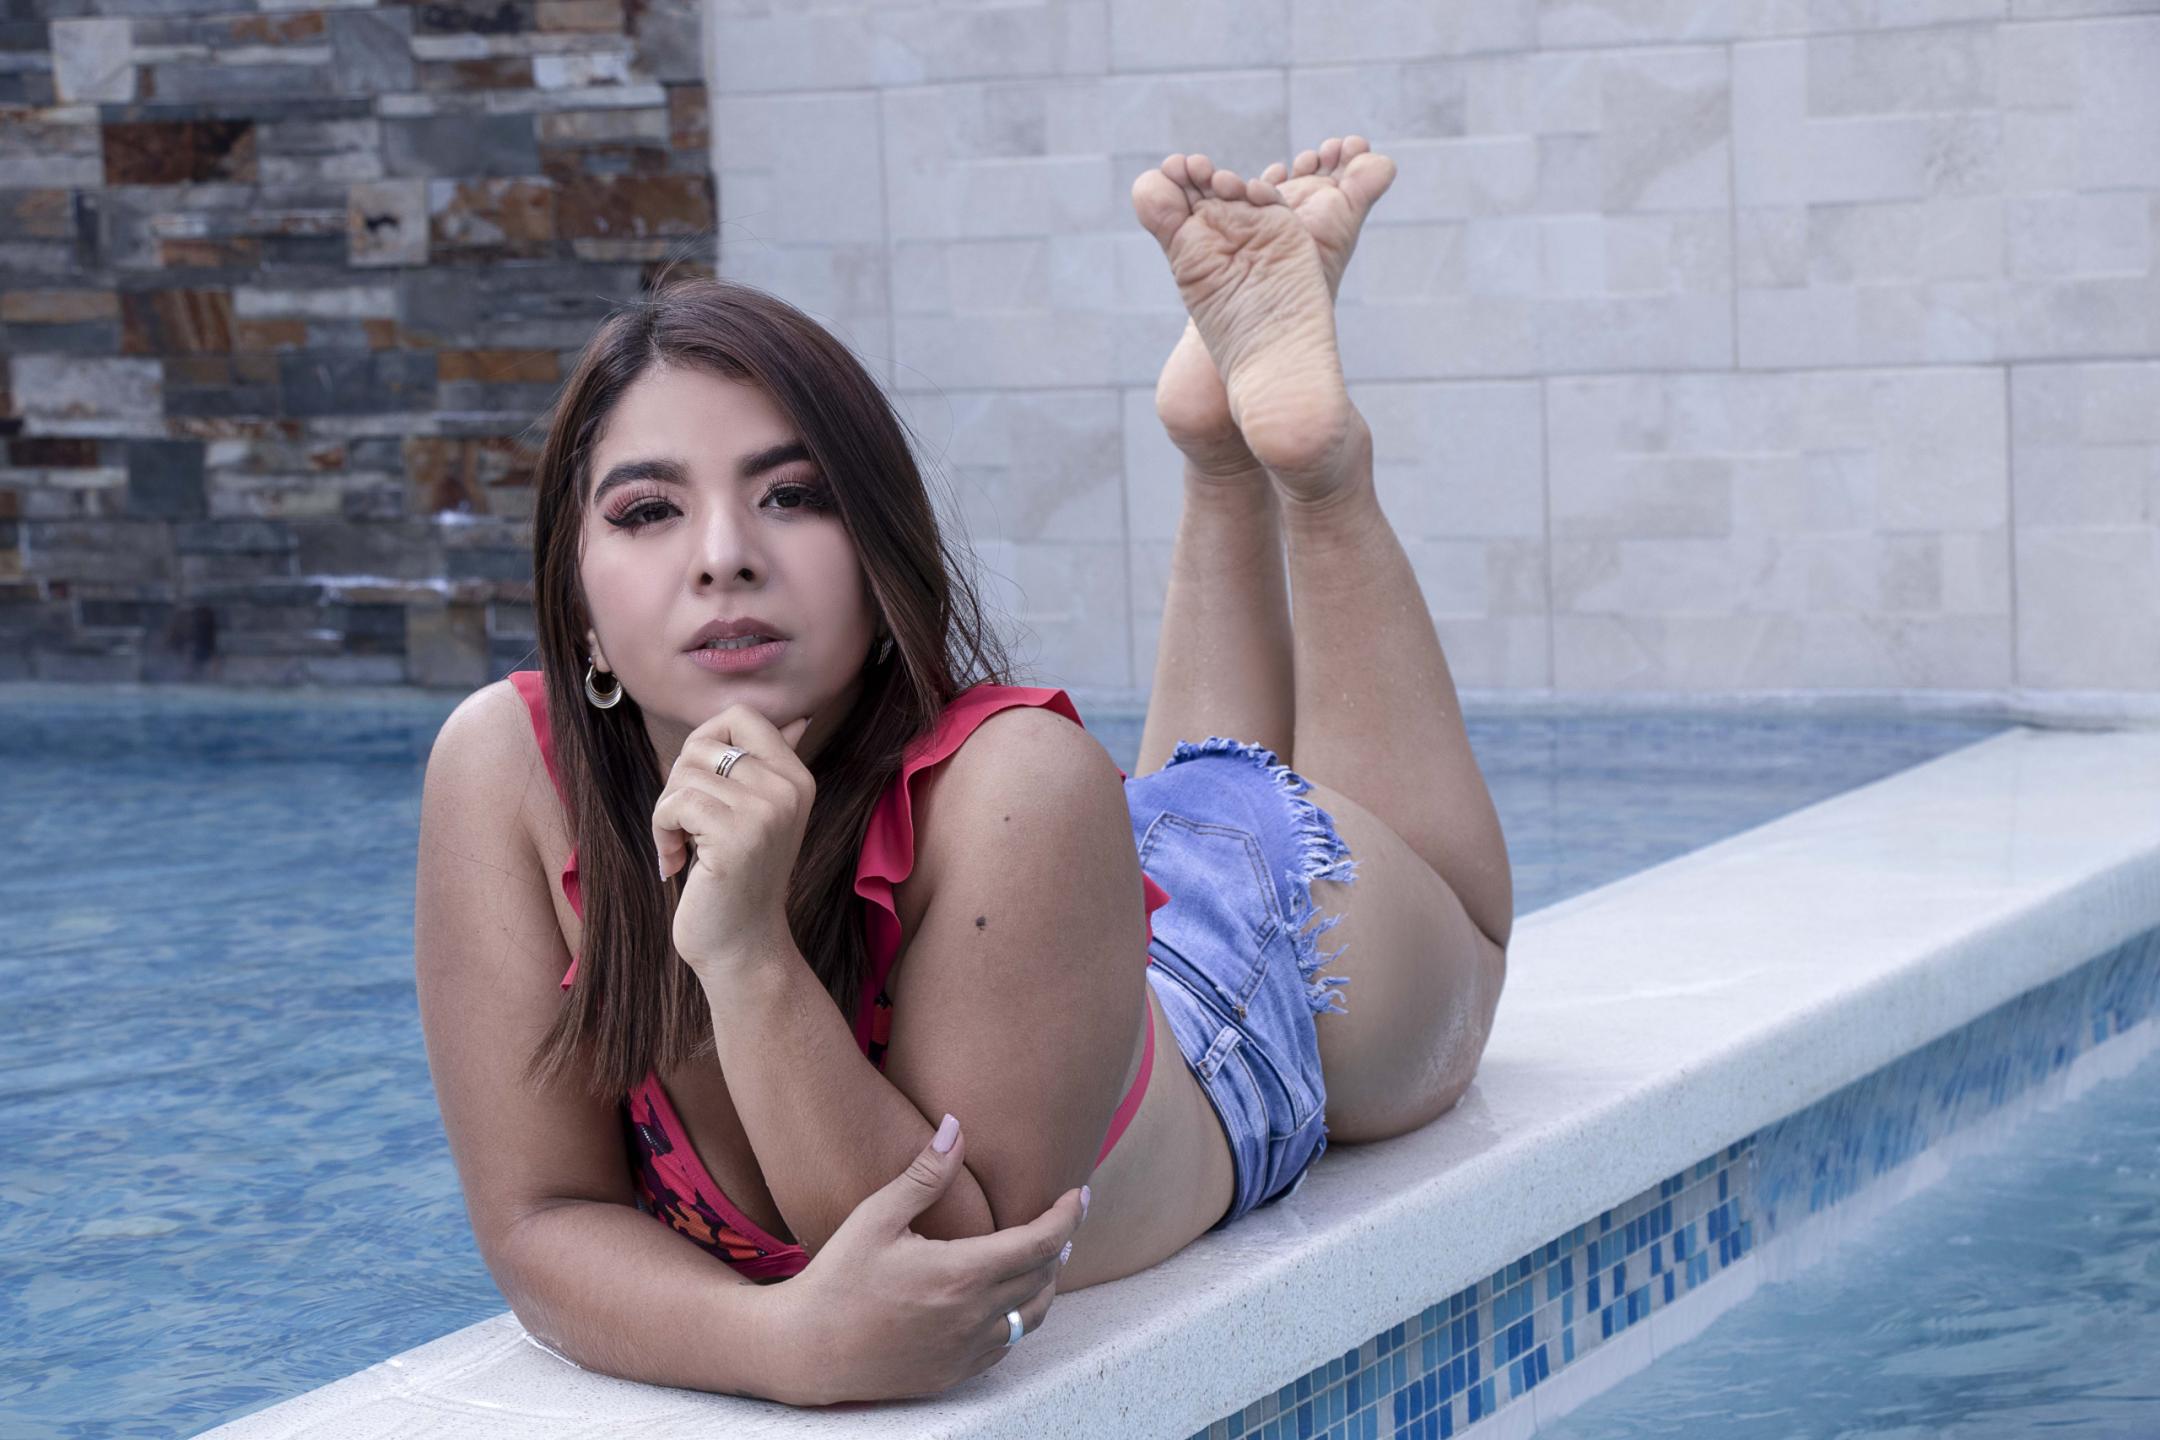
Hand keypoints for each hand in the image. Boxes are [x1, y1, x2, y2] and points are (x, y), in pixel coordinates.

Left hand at [653, 703, 814, 976]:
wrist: (742, 946)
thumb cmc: (740, 878)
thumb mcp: (763, 814)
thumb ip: (772, 766)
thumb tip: (799, 718)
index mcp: (797, 778)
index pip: (741, 715)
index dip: (705, 740)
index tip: (702, 784)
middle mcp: (788, 789)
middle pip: (703, 742)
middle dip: (679, 781)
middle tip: (687, 824)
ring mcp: (766, 812)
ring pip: (684, 773)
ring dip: (667, 813)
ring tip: (683, 847)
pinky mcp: (736, 836)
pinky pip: (674, 803)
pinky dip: (662, 832)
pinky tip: (676, 862)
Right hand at [775, 1116, 1086, 1405]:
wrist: (807, 1350)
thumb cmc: (838, 1278)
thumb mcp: (876, 1217)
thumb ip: (925, 1174)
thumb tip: (955, 1126)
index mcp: (962, 1274)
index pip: (1040, 1242)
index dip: (1068, 1215)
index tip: (1080, 1194)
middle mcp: (974, 1317)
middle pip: (1044, 1276)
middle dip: (1060, 1243)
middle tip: (1062, 1217)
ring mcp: (967, 1351)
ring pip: (1032, 1315)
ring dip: (1047, 1283)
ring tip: (1045, 1256)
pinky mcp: (955, 1373)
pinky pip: (1006, 1345)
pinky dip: (1019, 1317)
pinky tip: (1010, 1300)